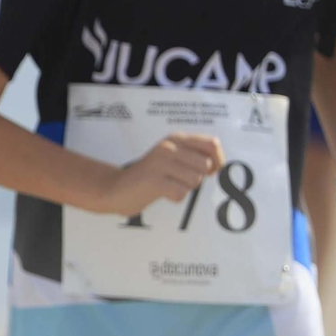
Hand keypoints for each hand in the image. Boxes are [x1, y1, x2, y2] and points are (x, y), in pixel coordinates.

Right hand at [95, 134, 224, 216]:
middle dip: (197, 178)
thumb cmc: (153, 175)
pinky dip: (174, 197)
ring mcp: (160, 162)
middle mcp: (168, 146)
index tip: (209, 171)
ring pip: (195, 180)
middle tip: (178, 179)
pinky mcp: (154, 180)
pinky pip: (181, 193)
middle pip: (206, 166)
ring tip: (168, 184)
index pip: (212, 144)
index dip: (218, 161)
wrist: (117, 188)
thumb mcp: (173, 157)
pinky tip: (162, 192)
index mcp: (176, 138)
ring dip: (185, 188)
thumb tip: (218, 164)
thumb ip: (196, 155)